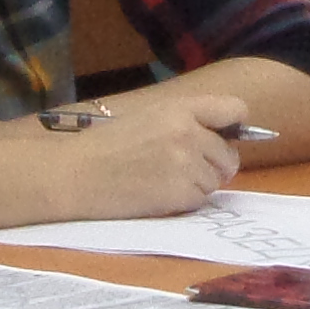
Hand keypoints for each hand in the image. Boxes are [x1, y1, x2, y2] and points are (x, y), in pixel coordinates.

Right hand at [40, 104, 243, 220]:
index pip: (234, 109)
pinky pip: (201, 199)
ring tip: (162, 180)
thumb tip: (223, 139)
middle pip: (229, 154)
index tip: (224, 138)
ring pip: (216, 180)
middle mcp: (189, 133)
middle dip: (213, 165)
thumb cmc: (105, 145)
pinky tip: (158, 193)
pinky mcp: (181, 193)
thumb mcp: (148, 117)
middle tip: (181, 169)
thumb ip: (186, 122)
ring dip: (198, 184)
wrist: (75, 174)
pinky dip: (185, 200)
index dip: (233, 127)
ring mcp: (187, 164)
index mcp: (180, 108)